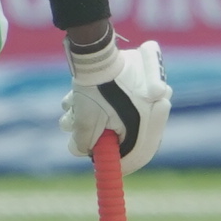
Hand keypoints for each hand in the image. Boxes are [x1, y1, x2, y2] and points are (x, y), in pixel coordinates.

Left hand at [64, 37, 173, 167]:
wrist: (95, 53)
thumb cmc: (98, 88)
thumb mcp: (87, 124)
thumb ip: (85, 144)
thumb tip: (82, 150)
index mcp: (150, 118)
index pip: (141, 152)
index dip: (122, 165)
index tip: (103, 168)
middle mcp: (150, 105)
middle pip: (123, 135)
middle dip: (94, 136)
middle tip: (75, 135)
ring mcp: (139, 91)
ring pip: (110, 116)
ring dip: (85, 118)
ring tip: (69, 111)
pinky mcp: (126, 80)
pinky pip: (109, 100)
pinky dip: (89, 103)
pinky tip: (73, 97)